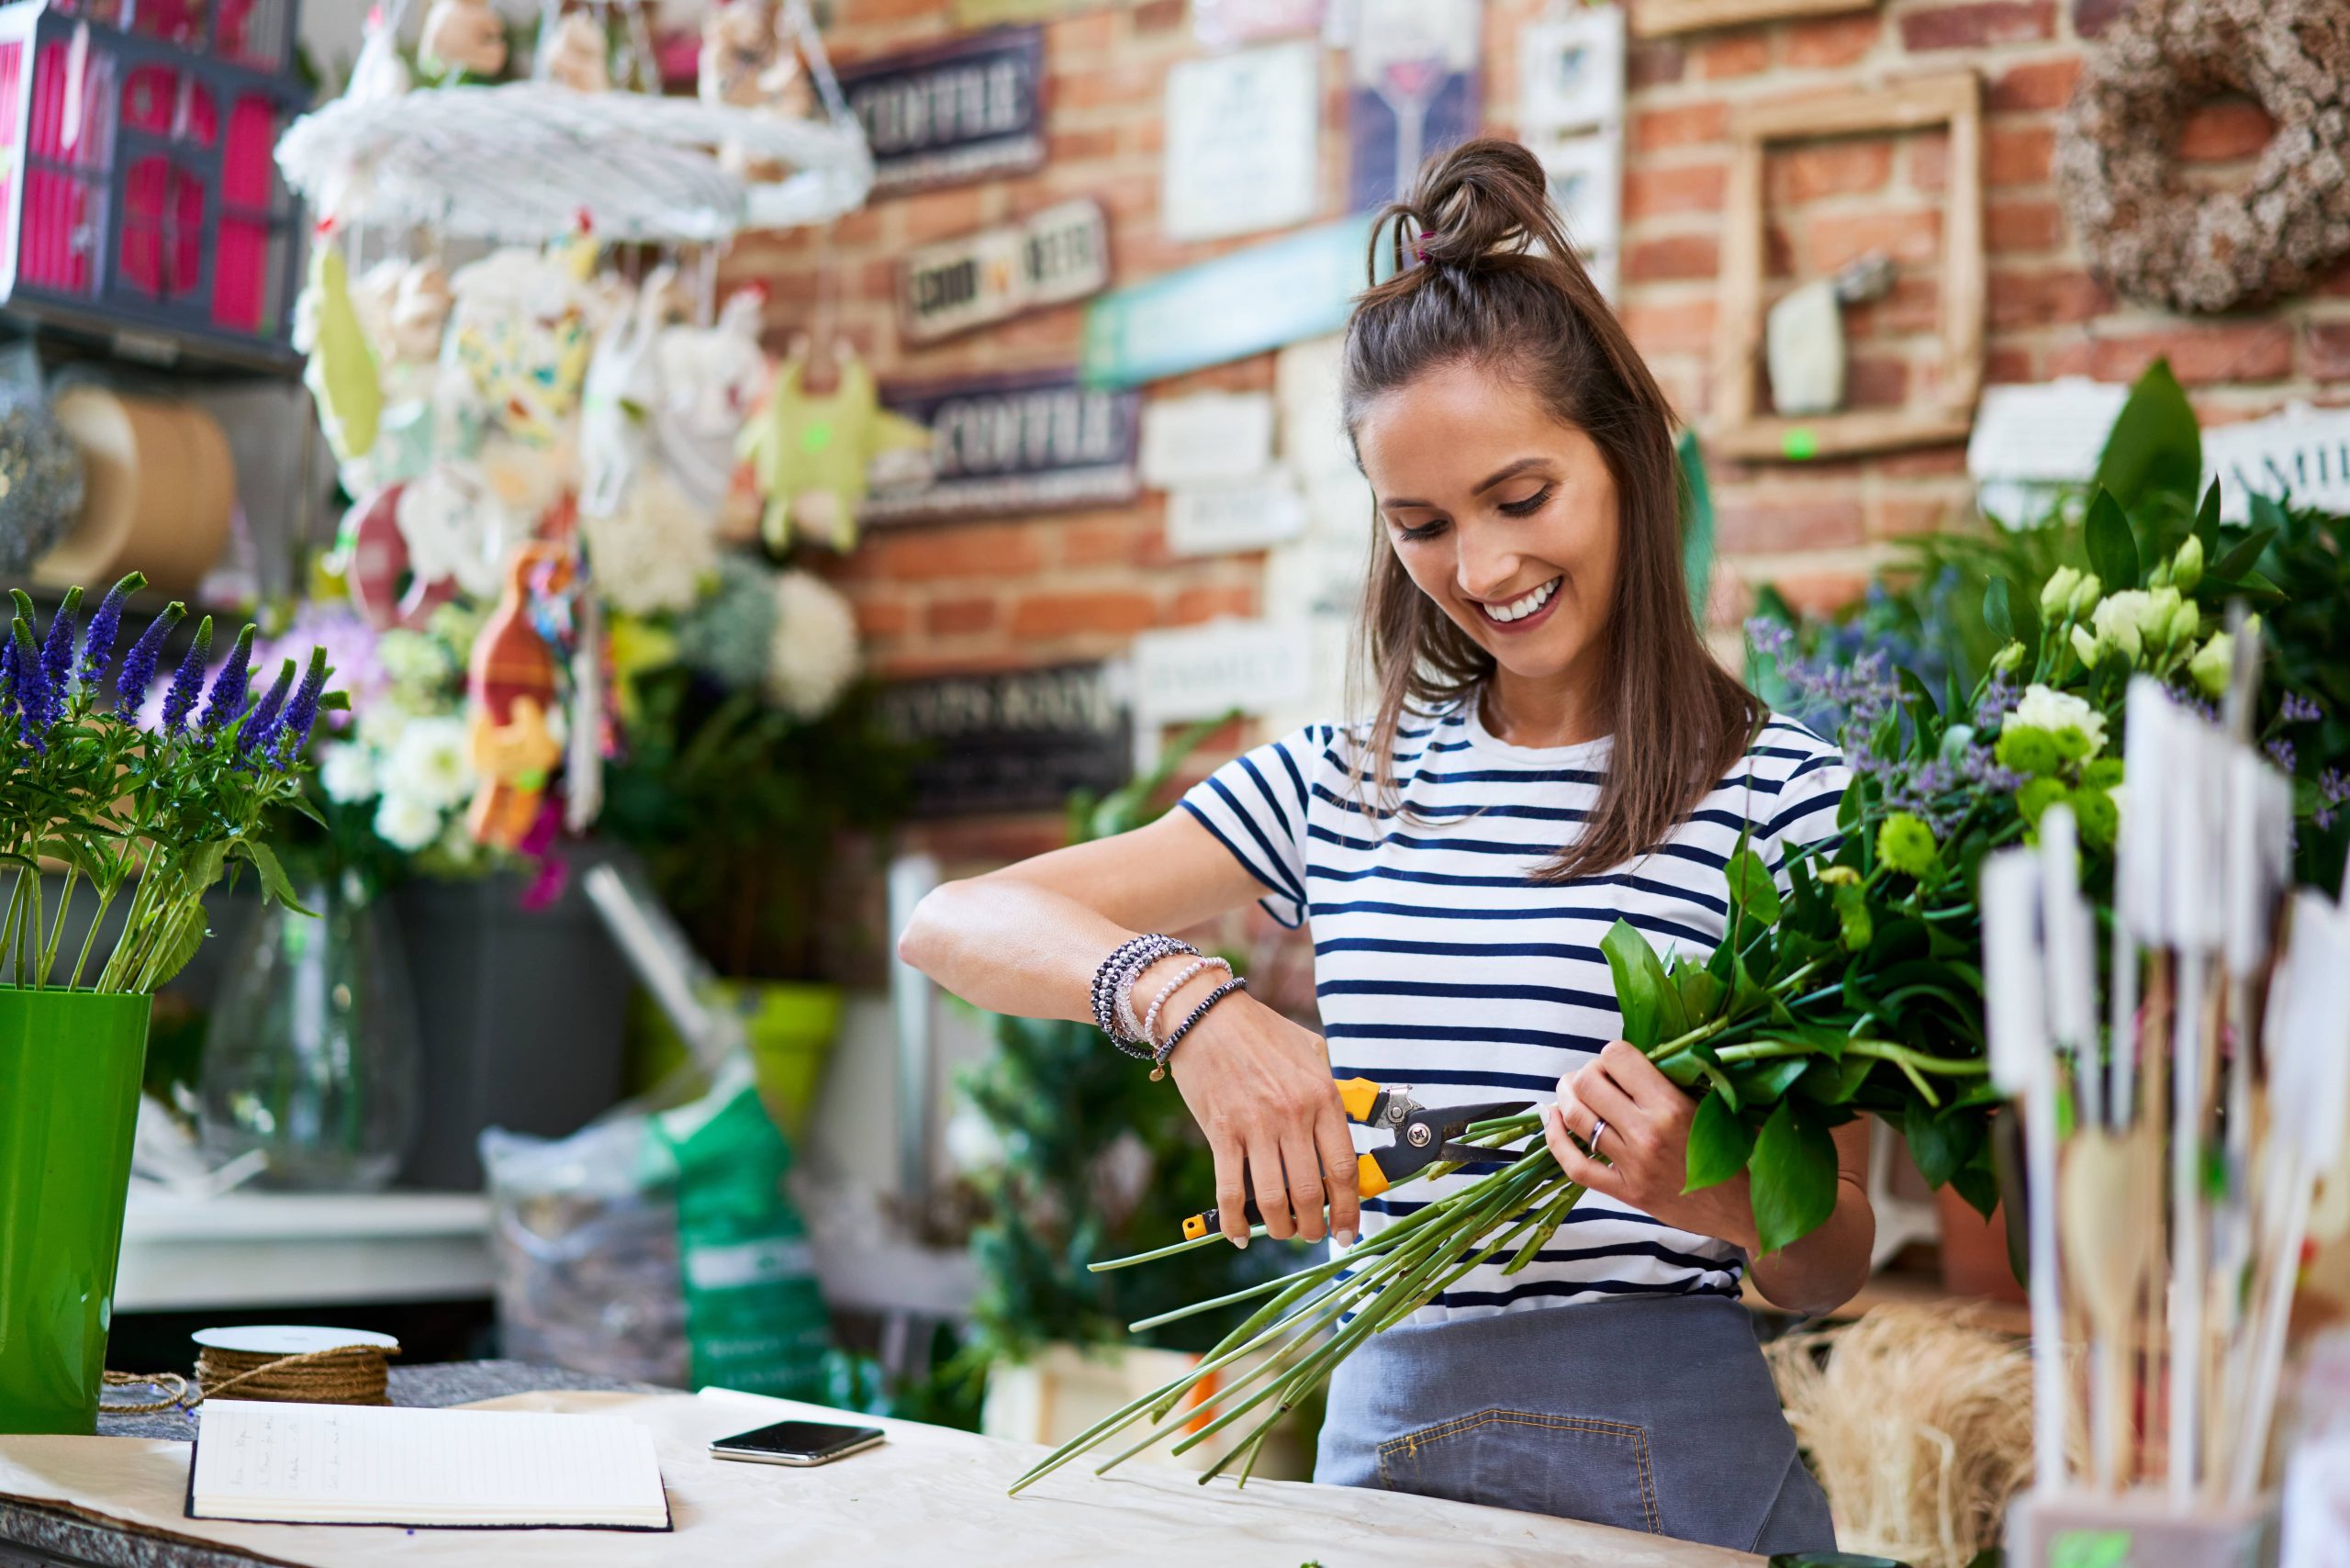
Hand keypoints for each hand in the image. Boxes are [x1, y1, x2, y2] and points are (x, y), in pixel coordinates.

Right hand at [1165, 986, 1358, 1248]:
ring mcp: (1256, 1125)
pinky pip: (1230, 1190)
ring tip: (1283, 1232)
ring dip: (1280, 1228)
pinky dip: (1234, 1220)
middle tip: (1313, 1234)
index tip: (1349, 1229)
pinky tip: (1239, 1233)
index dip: (1350, 1209)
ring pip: (1273, 1199)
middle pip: (1311, 1192)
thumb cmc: (1259, 1031)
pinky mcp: (1221, 1132)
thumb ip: (1330, 1088)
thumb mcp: (1311, 1051)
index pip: (1344, 1168)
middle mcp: (1293, 1114)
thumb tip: (1349, 1121)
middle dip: (1315, 1227)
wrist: (1205, 1015)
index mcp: (1322, 1096)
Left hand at [1542, 1041, 1761, 1253]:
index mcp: (1672, 1105)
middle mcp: (1647, 1133)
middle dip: (1585, 1073)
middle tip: (1593, 1076)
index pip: (1617, 1058)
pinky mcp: (1627, 1192)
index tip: (1621, 1063)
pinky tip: (1551, 1120)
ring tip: (1569, 1090)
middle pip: (1588, 1084)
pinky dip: (1555, 1140)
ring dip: (1566, 1097)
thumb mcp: (1721, 1104)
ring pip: (1576, 1119)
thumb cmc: (1742, 1152)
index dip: (1613, 1054)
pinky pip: (1576, 1166)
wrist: (1751, 1209)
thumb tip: (1647, 1053)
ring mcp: (1633, 1165)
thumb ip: (1684, 1079)